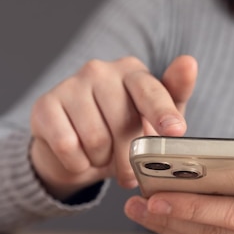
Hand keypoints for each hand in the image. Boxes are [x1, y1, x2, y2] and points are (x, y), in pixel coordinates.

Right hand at [29, 55, 197, 199]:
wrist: (75, 150)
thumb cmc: (120, 132)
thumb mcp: (154, 122)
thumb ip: (173, 97)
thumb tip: (189, 62)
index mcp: (132, 72)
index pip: (150, 91)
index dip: (163, 113)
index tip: (175, 130)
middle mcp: (100, 70)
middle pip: (123, 124)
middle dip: (129, 157)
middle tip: (128, 170)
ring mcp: (70, 85)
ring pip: (96, 139)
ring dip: (101, 161)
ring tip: (101, 158)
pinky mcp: (44, 105)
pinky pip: (68, 146)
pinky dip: (77, 163)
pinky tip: (79, 157)